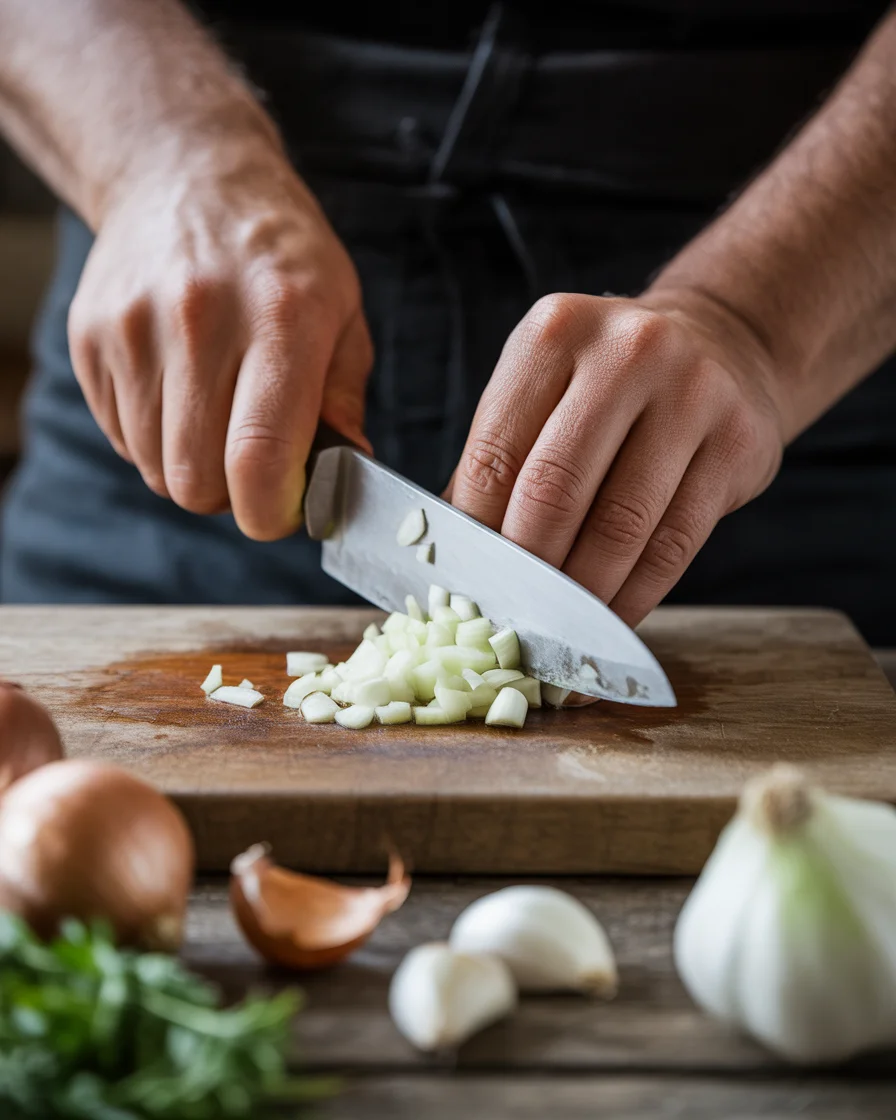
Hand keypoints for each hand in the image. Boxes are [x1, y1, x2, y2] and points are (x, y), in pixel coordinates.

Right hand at [68, 132, 371, 539]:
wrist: (186, 174)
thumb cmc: (280, 255)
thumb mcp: (342, 312)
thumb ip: (343, 400)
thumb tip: (344, 475)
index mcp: (281, 317)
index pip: (258, 455)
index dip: (269, 511)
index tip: (281, 513)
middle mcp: (200, 320)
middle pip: (196, 478)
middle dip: (230, 496)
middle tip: (253, 466)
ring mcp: (134, 327)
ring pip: (153, 467)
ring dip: (189, 467)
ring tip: (217, 420)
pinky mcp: (91, 337)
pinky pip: (121, 437)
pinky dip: (153, 438)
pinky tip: (180, 394)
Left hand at [449, 292, 785, 625]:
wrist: (722, 343)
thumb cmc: (607, 384)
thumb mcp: (544, 388)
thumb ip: (499, 461)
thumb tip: (448, 557)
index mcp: (555, 333)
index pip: (495, 454)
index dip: (474, 534)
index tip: (464, 587)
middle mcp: (627, 353)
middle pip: (554, 490)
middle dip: (526, 569)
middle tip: (508, 618)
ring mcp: (692, 394)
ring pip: (620, 526)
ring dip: (580, 594)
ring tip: (555, 628)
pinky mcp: (738, 445)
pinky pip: (674, 545)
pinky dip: (634, 596)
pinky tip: (608, 620)